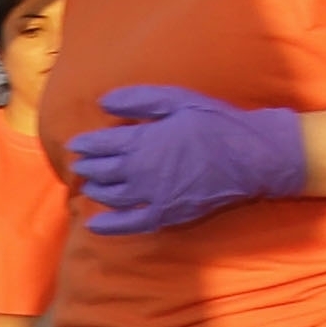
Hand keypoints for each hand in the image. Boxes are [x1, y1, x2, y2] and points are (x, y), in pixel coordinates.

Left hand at [64, 86, 310, 234]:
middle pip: (104, 171)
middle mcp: (142, 171)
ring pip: (113, 197)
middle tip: (80, 166)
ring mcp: (153, 195)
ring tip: (89, 187)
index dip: (86, 145)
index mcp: (143, 141)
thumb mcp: (176, 100)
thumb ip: (138, 100)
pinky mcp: (167, 214)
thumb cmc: (214, 122)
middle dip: (88, 168)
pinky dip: (110, 226)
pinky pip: (132, 224)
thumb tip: (103, 102)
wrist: (249, 155)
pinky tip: (94, 225)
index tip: (76, 145)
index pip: (103, 144)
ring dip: (96, 191)